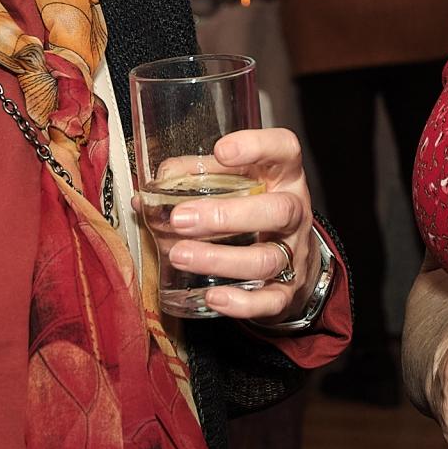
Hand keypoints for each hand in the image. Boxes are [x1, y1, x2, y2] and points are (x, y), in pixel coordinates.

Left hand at [161, 128, 318, 322]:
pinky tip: (213, 296)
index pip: (285, 149)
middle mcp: (294, 213)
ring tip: (180, 256)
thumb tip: (153, 184)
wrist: (292, 262)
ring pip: (267, 258)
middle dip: (227, 215)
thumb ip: (197, 178)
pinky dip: (241, 302)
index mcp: (282, 177)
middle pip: (277, 210)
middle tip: (180, 219)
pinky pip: (270, 300)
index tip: (221, 151)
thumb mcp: (236, 185)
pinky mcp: (287, 291)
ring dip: (220, 259)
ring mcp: (294, 254)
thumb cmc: (253, 213)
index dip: (257, 146)